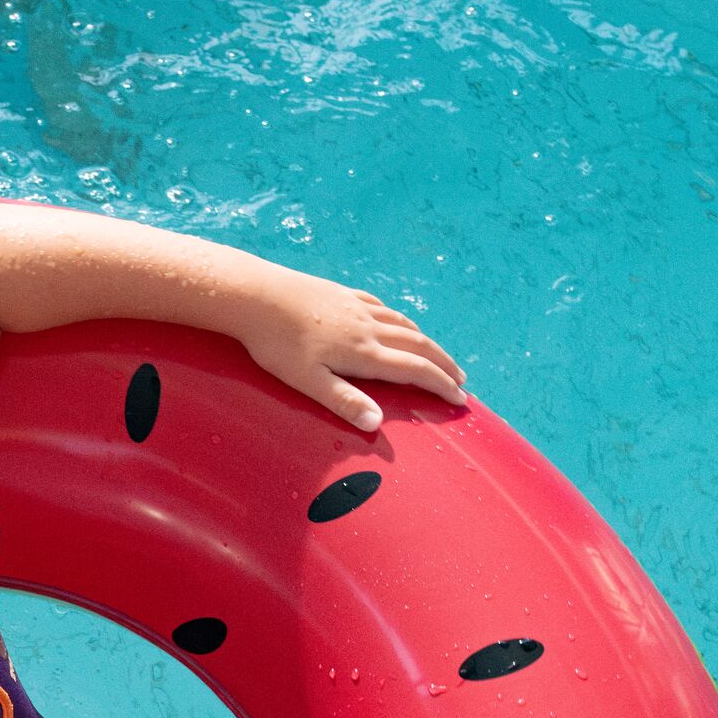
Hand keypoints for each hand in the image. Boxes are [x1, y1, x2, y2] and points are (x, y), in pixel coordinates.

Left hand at [235, 272, 466, 431]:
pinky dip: (399, 320)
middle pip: (419, 345)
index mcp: (364, 352)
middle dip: (443, 364)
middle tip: (461, 381)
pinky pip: (382, 307)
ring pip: (403, 324)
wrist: (256, 295)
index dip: (441, 385)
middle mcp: (368, 327)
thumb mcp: (308, 381)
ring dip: (426, 342)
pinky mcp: (342, 294)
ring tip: (436, 355)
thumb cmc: (276, 344)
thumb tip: (377, 424)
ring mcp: (356, 307)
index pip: (415, 371)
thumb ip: (344, 401)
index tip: (459, 399)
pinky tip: (396, 322)